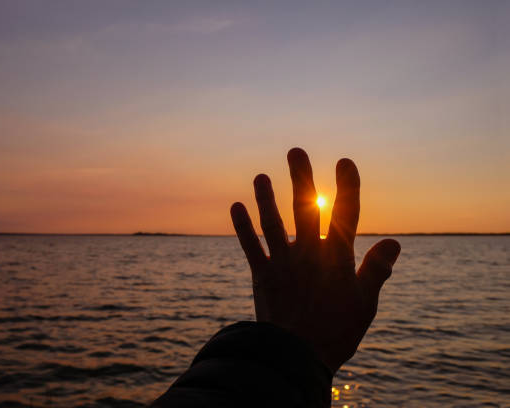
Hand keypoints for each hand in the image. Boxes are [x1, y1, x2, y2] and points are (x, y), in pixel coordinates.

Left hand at [230, 148, 400, 373]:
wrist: (297, 356)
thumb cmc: (336, 331)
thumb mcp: (365, 303)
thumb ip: (376, 270)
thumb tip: (394, 242)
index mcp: (337, 257)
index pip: (346, 213)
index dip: (347, 186)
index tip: (344, 162)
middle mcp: (309, 253)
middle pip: (306, 208)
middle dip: (302, 178)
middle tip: (295, 152)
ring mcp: (283, 262)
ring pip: (274, 222)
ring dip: (266, 198)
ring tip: (260, 176)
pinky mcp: (263, 275)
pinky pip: (251, 247)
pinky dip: (243, 227)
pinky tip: (236, 207)